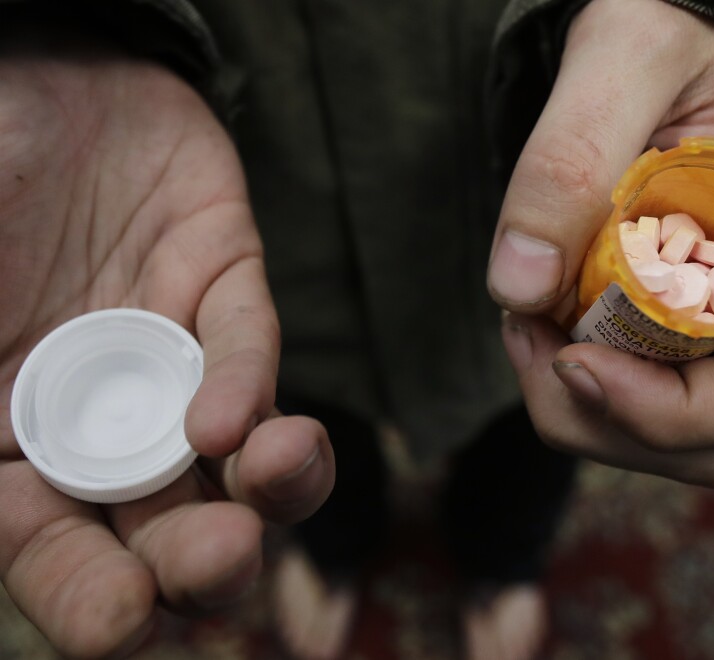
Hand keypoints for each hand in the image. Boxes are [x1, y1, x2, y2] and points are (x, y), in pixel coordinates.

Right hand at [0, 37, 333, 656]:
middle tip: (216, 569)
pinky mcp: (226, 286)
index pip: (54, 546)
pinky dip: (244, 385)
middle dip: (196, 561)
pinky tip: (235, 421)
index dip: (84, 593)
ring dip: (261, 497)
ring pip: (238, 456)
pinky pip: (247, 348)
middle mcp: (107, 412)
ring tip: (253, 521)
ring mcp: (174, 354)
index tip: (116, 623)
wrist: (35, 79)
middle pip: (165, 520)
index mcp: (19, 439)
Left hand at [487, 0, 713, 485]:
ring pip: (671, 437)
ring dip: (581, 404)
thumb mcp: (627, 50)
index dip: (680, 414)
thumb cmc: (685, 25)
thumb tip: (518, 287)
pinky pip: (638, 397)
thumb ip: (569, 155)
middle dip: (605, 415)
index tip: (576, 363)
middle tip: (529, 331)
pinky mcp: (688, 332)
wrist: (694, 31)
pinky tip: (539, 314)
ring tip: (529, 318)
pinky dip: (575, 382)